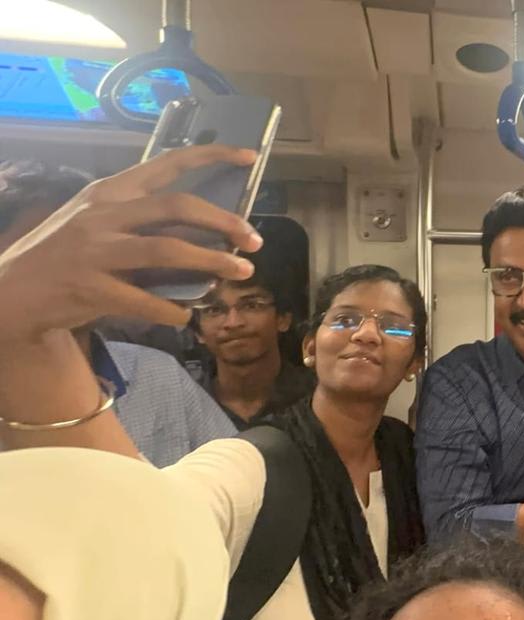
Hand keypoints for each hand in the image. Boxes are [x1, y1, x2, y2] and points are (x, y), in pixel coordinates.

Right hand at [0, 144, 263, 344]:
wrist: (9, 292)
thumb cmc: (65, 257)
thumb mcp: (97, 224)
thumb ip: (143, 222)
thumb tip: (206, 232)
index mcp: (110, 193)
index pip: (166, 164)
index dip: (211, 157)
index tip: (248, 157)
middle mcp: (103, 215)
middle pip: (177, 207)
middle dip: (224, 222)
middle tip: (255, 239)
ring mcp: (94, 251)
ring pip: (167, 250)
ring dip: (212, 262)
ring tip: (243, 271)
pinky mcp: (88, 289)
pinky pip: (144, 301)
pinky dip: (172, 310)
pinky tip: (186, 316)